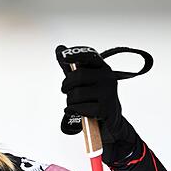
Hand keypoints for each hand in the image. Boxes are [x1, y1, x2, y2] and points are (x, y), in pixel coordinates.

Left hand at [55, 46, 134, 164]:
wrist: (110, 121)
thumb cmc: (94, 97)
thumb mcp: (84, 81)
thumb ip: (72, 66)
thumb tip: (59, 48)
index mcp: (102, 67)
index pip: (89, 55)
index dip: (76, 54)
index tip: (63, 56)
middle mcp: (108, 77)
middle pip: (78, 76)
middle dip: (66, 86)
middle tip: (66, 92)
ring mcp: (109, 93)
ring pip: (76, 94)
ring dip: (70, 101)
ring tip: (75, 104)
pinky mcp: (106, 109)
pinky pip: (80, 108)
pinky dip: (73, 110)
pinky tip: (77, 111)